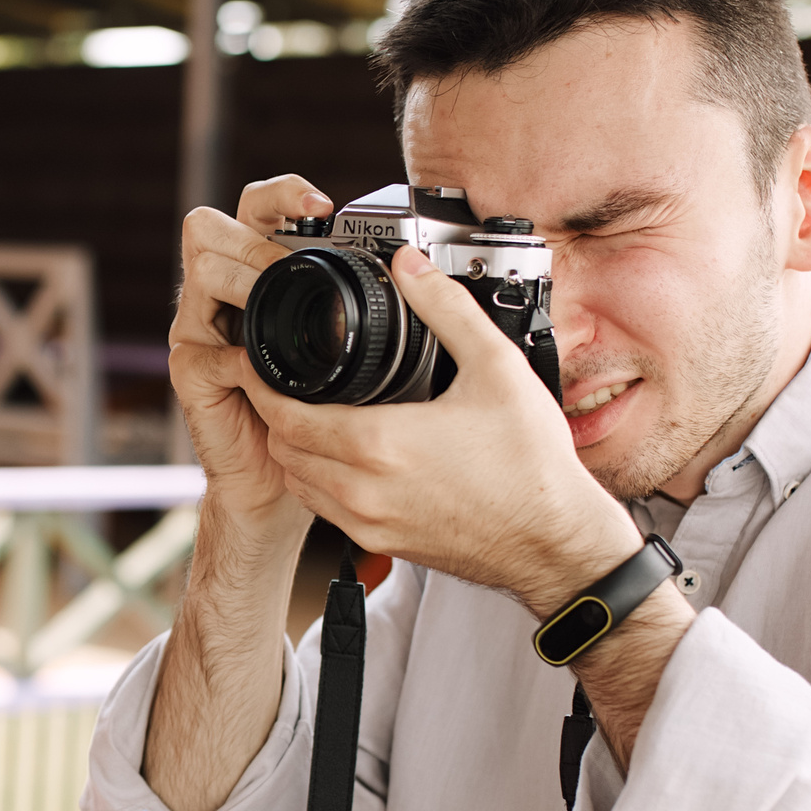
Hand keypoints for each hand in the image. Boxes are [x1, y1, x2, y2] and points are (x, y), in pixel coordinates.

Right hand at [172, 176, 328, 546]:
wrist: (285, 483)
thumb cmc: (321, 418)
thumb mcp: (350, 350)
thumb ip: (365, 308)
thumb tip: (417, 269)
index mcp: (260, 276)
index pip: (256, 208)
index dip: (283, 194)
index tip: (323, 206)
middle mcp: (221, 296)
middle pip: (209, 227)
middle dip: (254, 239)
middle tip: (289, 267)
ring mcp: (200, 331)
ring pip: (200, 271)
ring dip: (244, 283)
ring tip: (281, 310)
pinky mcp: (190, 373)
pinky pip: (205, 348)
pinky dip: (237, 357)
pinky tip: (266, 372)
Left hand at [240, 244, 636, 611]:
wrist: (555, 542)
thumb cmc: (532, 465)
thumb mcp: (497, 369)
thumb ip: (445, 308)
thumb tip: (410, 265)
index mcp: (379, 444)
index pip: (285, 416)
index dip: (260, 385)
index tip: (256, 362)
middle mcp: (363, 490)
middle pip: (282, 449)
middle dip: (273, 413)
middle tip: (280, 382)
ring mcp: (369, 523)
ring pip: (299, 483)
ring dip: (293, 449)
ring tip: (306, 415)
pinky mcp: (382, 544)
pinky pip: (325, 510)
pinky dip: (318, 480)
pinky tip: (342, 457)